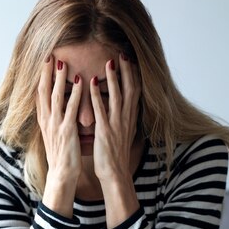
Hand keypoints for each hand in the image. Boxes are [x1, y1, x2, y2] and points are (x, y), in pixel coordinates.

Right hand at [36, 56, 82, 184]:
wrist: (61, 175)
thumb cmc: (61, 156)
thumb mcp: (54, 135)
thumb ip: (54, 120)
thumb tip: (55, 109)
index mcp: (44, 121)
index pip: (39, 94)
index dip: (40, 77)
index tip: (44, 62)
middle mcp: (47, 120)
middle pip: (43, 91)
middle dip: (45, 72)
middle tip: (49, 55)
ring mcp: (56, 125)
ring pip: (55, 96)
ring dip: (59, 78)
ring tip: (62, 62)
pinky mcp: (67, 131)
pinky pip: (71, 108)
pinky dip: (75, 93)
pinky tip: (80, 81)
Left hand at [90, 53, 140, 182]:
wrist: (115, 174)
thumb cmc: (115, 154)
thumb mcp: (123, 133)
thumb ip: (123, 118)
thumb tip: (124, 108)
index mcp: (129, 119)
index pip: (135, 92)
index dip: (134, 75)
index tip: (130, 60)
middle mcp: (125, 119)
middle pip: (130, 90)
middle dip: (127, 71)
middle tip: (124, 54)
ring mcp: (116, 125)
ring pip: (118, 97)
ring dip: (114, 78)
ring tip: (110, 62)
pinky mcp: (105, 132)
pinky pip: (101, 110)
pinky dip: (97, 95)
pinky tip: (93, 82)